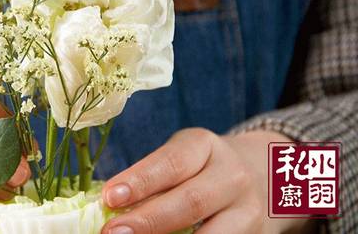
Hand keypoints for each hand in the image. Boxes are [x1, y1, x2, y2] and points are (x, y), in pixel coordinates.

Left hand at [101, 128, 313, 233]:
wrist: (262, 173)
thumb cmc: (199, 168)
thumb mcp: (180, 158)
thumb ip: (152, 178)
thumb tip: (109, 206)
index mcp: (204, 145)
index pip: (171, 163)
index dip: (140, 181)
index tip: (110, 197)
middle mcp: (231, 174)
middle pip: (190, 201)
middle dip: (148, 220)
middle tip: (112, 232)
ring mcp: (248, 208)